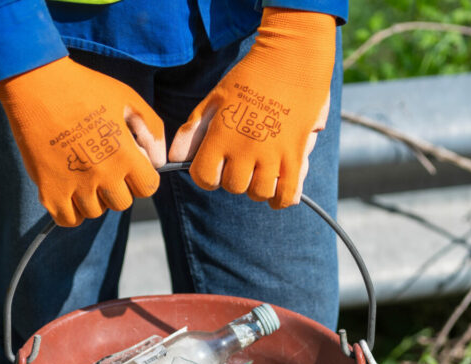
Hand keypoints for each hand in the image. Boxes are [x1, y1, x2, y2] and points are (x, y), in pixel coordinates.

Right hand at [0, 57, 165, 226]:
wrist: (36, 84)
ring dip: (94, 198)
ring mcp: (75, 185)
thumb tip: (159, 161)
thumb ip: (152, 130)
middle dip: (118, 188)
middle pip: (122, 203)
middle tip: (103, 167)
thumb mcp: (128, 99)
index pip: (148, 187)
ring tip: (83, 174)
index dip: (142, 177)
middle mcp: (103, 175)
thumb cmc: (85, 88)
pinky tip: (70, 191)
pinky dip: (71, 211)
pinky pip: (68, 219)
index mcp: (125, 154)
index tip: (130, 166)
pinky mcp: (50, 190)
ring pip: (95, 212)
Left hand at [169, 8, 335, 208]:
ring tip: (261, 170)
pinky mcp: (296, 155)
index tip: (215, 166)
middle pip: (233, 186)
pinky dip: (281, 198)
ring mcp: (273, 153)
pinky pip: (287, 195)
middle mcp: (246, 148)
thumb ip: (194, 129)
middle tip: (241, 162)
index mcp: (222, 134)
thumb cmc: (250, 76)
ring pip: (259, 193)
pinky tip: (277, 187)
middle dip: (234, 178)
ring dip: (257, 186)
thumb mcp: (215, 98)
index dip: (206, 175)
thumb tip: (174, 158)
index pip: (204, 176)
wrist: (292, 57)